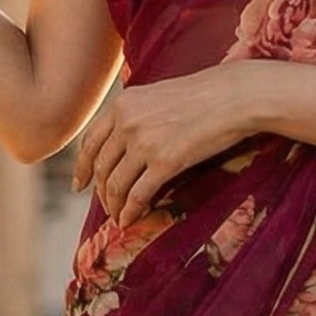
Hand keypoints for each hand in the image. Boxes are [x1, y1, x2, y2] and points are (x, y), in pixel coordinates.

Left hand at [73, 69, 260, 225]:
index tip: (80, 184)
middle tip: (107, 207)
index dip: (82, 167)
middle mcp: (127, 122)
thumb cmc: (206, 95)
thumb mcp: (160, 94)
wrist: (235, 95)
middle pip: (102, 167)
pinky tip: (131, 220)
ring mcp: (144, 142)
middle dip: (101, 192)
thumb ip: (138, 113)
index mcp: (124, 104)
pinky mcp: (165, 161)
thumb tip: (127, 138)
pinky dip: (131, 212)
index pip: (90, 141)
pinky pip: (138, 195)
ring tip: (120, 218)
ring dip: (115, 207)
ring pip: (116, 184)